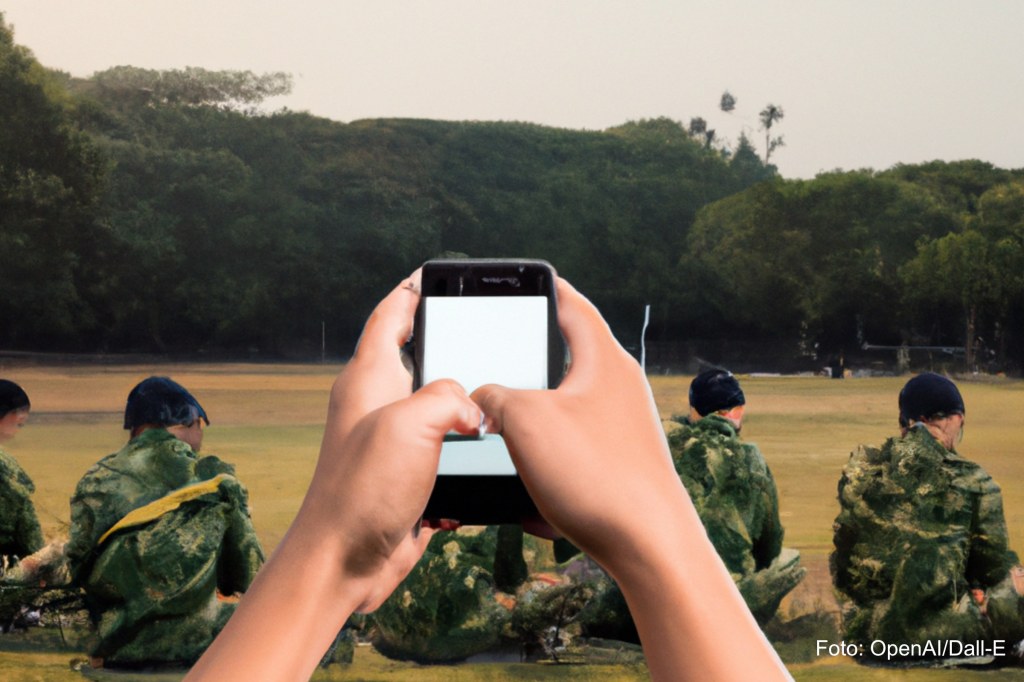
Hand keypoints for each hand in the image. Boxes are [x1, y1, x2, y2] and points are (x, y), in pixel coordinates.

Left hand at [297, 272, 481, 610]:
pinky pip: (444, 449)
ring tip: (498, 395)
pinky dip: (466, 448)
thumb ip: (448, 396)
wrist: (344, 562)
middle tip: (483, 330)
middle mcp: (378, 404)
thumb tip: (473, 407)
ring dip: (465, 401)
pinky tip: (486, 453)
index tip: (436, 273)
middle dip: (449, 341)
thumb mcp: (410, 424)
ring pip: (436, 405)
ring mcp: (392, 441)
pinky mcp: (407, 475)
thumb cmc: (362, 492)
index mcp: (369, 378)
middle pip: (417, 356)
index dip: (412, 289)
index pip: (389, 314)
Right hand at [472, 278, 789, 680]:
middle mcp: (620, 386)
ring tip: (504, 421)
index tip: (529, 280)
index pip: (574, 306)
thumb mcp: (526, 421)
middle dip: (533, 356)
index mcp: (603, 360)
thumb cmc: (596, 473)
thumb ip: (494, 398)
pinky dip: (548, 451)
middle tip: (502, 353)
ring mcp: (624, 424)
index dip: (548, 289)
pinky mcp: (621, 460)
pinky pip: (575, 442)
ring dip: (535, 411)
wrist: (649, 544)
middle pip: (571, 354)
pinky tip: (529, 478)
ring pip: (569, 402)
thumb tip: (483, 400)